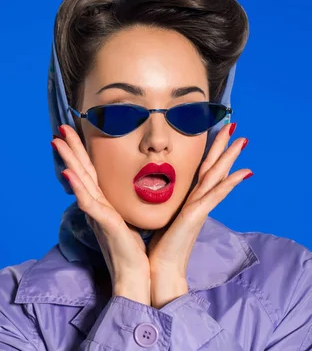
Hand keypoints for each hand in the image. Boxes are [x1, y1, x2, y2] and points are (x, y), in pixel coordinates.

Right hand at [53, 125, 150, 304]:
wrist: (134, 275)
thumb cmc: (132, 249)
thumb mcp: (127, 218)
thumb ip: (119, 203)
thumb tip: (123, 188)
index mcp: (102, 202)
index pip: (89, 171)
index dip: (80, 152)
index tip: (74, 133)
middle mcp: (96, 205)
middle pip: (80, 171)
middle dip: (70, 149)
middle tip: (59, 128)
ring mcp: (97, 214)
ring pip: (79, 181)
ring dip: (68, 160)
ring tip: (57, 141)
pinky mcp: (103, 224)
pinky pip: (88, 203)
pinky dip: (77, 188)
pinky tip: (69, 174)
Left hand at [147, 123, 251, 307]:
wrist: (158, 269)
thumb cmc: (156, 245)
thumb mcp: (159, 216)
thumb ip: (162, 202)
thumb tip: (151, 189)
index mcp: (186, 200)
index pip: (199, 170)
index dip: (208, 152)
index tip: (214, 133)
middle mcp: (196, 202)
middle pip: (212, 168)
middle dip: (222, 147)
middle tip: (234, 125)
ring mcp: (198, 209)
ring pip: (217, 177)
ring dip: (230, 158)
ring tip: (242, 140)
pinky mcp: (196, 217)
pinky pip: (215, 196)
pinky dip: (229, 184)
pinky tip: (242, 173)